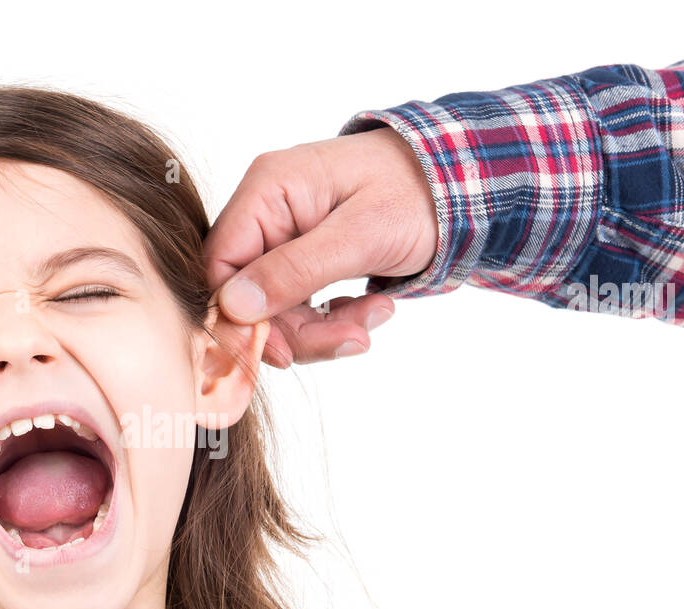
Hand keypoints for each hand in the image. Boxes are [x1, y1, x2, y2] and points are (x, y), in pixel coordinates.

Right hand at [204, 126, 436, 367]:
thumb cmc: (417, 192)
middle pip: (249, 295)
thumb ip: (296, 270)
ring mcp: (285, 236)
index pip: (221, 264)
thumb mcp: (360, 235)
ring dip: (324, 328)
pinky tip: (373, 307)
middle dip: (298, 329)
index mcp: (268, 190)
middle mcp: (268, 212)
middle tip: (351, 341)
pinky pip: (301, 304)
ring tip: (377, 317)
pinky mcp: (306, 258)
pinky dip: (335, 319)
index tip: (281, 352)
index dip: (241, 316)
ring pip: (277, 308)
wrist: (462, 181)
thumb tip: (234, 307)